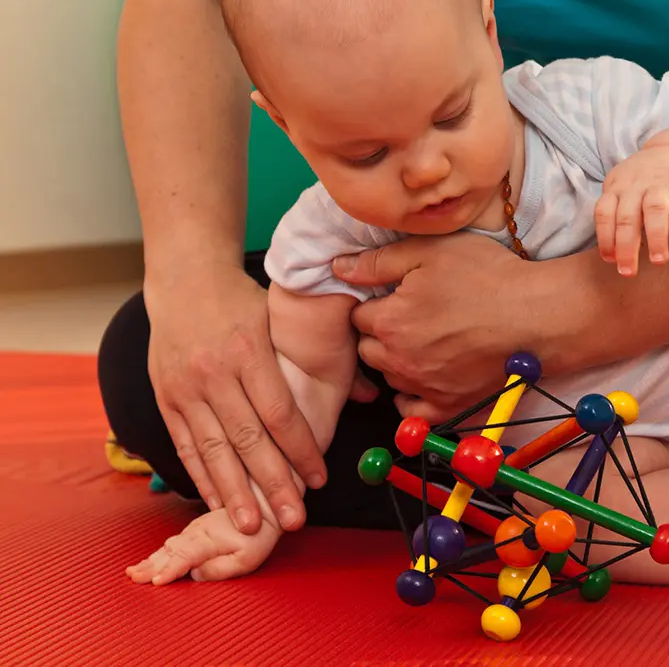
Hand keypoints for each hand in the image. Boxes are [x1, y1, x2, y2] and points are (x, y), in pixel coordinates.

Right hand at [126, 506, 280, 584]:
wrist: (264, 507)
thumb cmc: (258, 537)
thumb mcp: (248, 558)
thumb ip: (221, 568)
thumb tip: (195, 574)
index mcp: (211, 538)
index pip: (186, 556)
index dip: (170, 570)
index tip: (156, 581)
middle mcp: (199, 531)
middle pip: (171, 551)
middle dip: (151, 566)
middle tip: (133, 578)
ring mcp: (196, 528)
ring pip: (169, 546)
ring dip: (150, 559)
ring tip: (133, 572)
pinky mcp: (195, 529)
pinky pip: (173, 542)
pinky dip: (158, 553)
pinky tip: (147, 562)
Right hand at [144, 263, 325, 535]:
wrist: (183, 277)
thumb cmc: (243, 299)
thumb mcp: (282, 319)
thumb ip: (321, 359)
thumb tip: (366, 394)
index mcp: (249, 351)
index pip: (279, 413)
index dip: (300, 450)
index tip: (318, 480)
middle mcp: (215, 372)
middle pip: (247, 439)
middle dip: (272, 484)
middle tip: (293, 519)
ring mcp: (186, 387)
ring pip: (213, 449)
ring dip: (233, 492)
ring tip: (250, 527)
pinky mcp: (167, 397)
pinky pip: (186, 444)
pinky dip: (201, 476)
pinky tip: (216, 502)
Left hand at [330, 235, 533, 421]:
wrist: (539, 316)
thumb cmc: (488, 277)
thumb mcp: (431, 252)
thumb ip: (379, 261)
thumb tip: (337, 268)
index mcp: (390, 321)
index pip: (358, 316)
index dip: (375, 302)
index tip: (396, 296)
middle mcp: (400, 360)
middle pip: (368, 350)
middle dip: (381, 333)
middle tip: (410, 317)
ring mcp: (425, 387)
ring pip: (390, 378)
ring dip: (397, 362)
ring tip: (426, 342)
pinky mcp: (450, 406)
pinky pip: (413, 411)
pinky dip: (413, 396)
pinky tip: (428, 377)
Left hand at [595, 148, 668, 276]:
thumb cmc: (640, 184)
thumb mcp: (620, 191)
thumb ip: (614, 219)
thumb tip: (611, 258)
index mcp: (617, 188)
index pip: (604, 212)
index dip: (605, 237)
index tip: (610, 261)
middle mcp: (637, 184)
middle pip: (627, 216)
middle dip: (626, 246)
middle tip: (628, 273)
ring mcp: (663, 183)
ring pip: (656, 210)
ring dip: (656, 237)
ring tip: (658, 262)